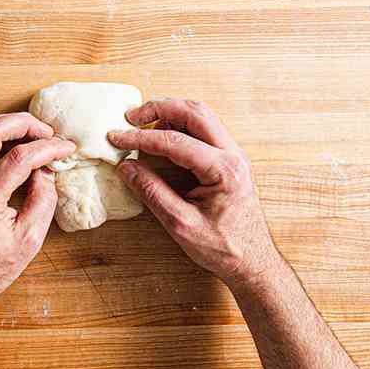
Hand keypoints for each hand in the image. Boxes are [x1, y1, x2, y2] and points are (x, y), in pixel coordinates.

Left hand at [0, 113, 73, 307]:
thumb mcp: (31, 239)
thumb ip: (42, 198)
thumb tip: (46, 169)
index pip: (20, 157)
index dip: (48, 147)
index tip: (66, 148)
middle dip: (24, 123)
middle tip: (47, 132)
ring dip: (5, 125)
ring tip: (29, 134)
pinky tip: (8, 144)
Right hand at [109, 97, 281, 290]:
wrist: (253, 260)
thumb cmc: (222, 248)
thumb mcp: (181, 225)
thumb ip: (153, 193)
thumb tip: (127, 167)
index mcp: (224, 169)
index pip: (176, 141)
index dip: (141, 138)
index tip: (116, 137)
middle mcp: (234, 154)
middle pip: (195, 112)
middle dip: (160, 108)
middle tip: (130, 117)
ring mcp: (234, 154)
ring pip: (202, 116)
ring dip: (171, 113)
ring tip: (142, 124)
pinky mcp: (230, 159)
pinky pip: (205, 130)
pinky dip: (181, 125)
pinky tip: (162, 135)